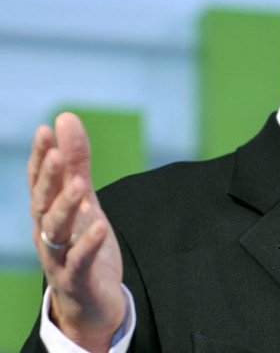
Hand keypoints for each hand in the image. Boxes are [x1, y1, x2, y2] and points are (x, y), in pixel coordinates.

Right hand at [28, 113, 124, 352]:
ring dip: (66, 207)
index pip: (40, 180)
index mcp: (47, 212)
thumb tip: (65, 117)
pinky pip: (79, 260)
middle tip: (59, 154)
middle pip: (43, 202)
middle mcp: (47, 232)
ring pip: (56, 230)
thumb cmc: (83, 244)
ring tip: (81, 186)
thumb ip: (77, 162)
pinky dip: (88, 243)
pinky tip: (99, 226)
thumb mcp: (84, 199)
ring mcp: (59, 257)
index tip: (46, 130)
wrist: (90, 301)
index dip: (42, 157)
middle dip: (49, 179)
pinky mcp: (76, 279)